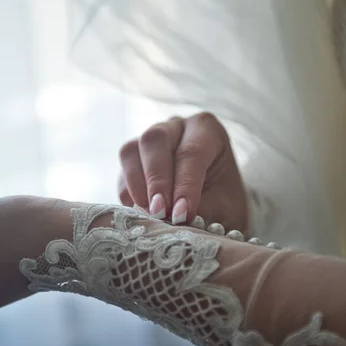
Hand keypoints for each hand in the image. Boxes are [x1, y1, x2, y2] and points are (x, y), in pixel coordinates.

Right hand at [118, 112, 247, 231]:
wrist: (215, 206)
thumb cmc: (223, 201)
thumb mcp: (223, 207)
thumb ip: (201, 208)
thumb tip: (173, 218)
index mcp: (206, 130)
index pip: (191, 151)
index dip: (184, 184)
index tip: (181, 214)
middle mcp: (176, 127)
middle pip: (155, 140)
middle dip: (156, 180)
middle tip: (161, 212)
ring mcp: (149, 140)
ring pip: (131, 151)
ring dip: (138, 186)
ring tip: (151, 215)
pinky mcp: (132, 161)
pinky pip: (122, 174)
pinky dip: (129, 196)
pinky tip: (142, 214)